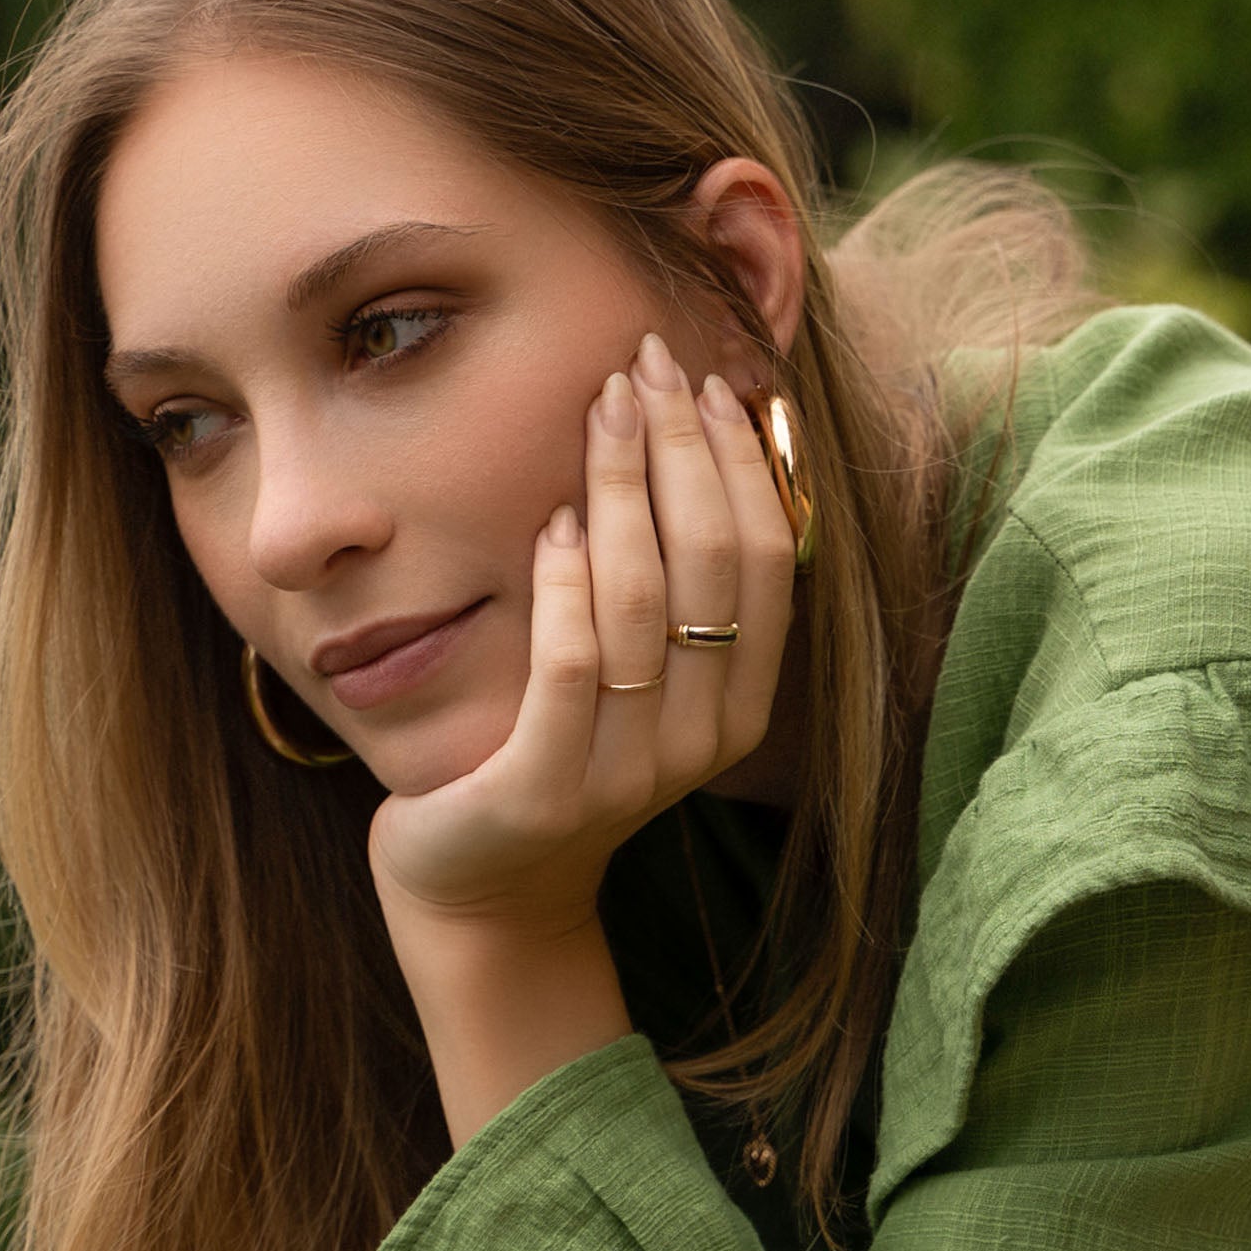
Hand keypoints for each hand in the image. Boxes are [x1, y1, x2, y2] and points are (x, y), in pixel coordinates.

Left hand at [364, 333, 796, 1136]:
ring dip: (622, 490)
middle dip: (683, 449)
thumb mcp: (634, 670)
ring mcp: (630, 769)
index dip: (744, 461)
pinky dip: (567, 586)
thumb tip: (690, 437)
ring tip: (601, 411)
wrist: (485, 885)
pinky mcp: (550, 787)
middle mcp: (704, 737)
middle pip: (712, 562)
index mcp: (741, 701)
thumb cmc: (554, 747)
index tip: (706, 380)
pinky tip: (551, 524)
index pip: (766, 557)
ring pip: (644, 601)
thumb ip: (668, 584)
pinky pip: (572, 666)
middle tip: (646, 364)